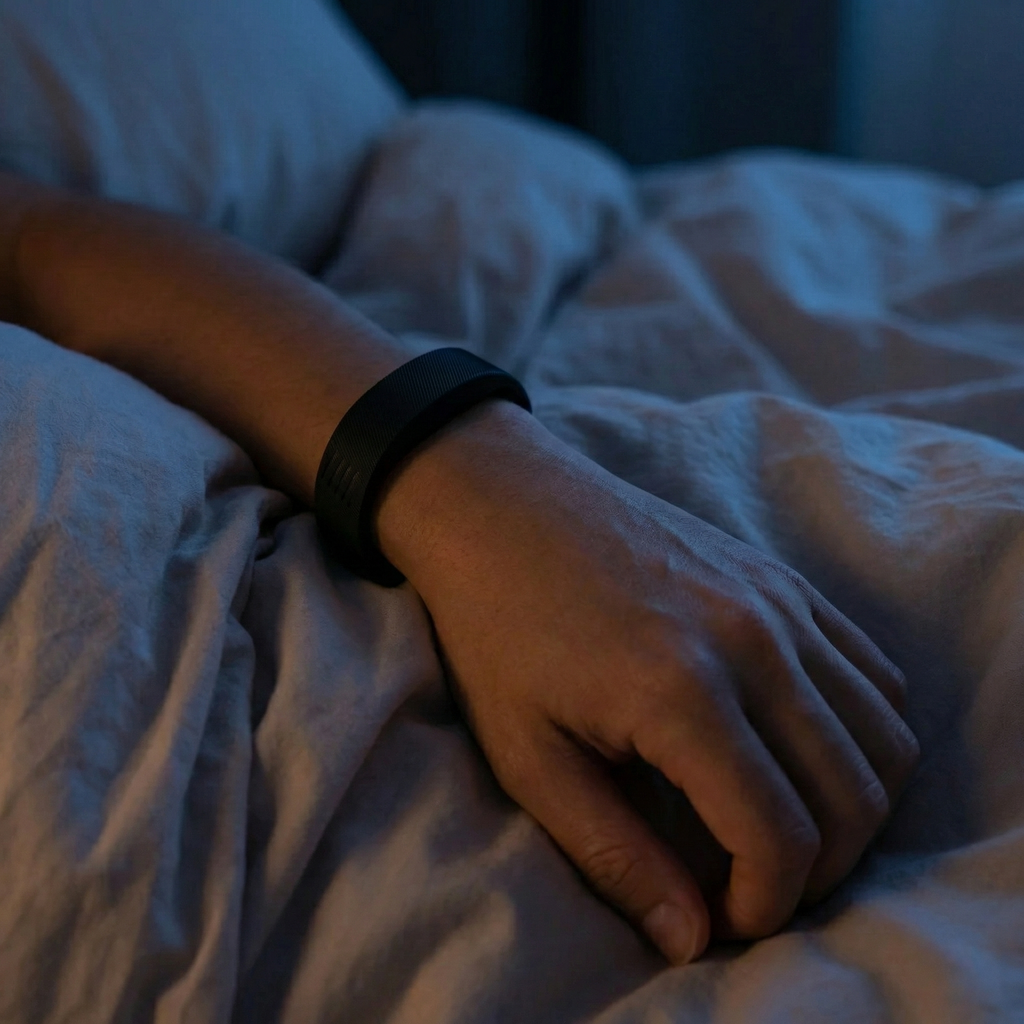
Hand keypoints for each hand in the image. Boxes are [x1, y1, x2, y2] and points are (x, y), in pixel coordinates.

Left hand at [377, 400, 919, 964]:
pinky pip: (874, 670)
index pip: (780, 837)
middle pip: (855, 796)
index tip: (720, 920)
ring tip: (783, 828)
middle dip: (818, 873)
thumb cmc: (497, 628)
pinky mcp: (783, 579)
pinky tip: (803, 752)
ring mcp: (778, 602)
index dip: (763, 907)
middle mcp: (753, 642)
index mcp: (682, 693)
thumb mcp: (528, 755)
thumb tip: (690, 937)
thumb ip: (613, 852)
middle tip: (753, 887)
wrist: (500, 509)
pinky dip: (863, 733)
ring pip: (886, 736)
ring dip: (851, 807)